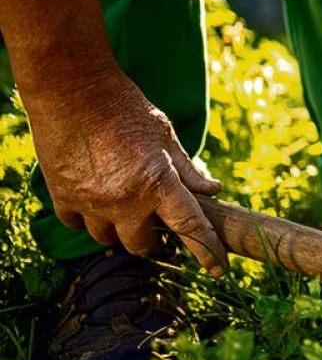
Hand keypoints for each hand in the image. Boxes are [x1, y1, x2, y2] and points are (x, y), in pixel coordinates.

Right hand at [25, 67, 228, 275]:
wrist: (74, 90)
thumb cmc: (126, 108)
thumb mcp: (165, 135)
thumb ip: (188, 170)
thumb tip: (212, 191)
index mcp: (158, 182)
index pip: (190, 227)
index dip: (208, 251)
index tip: (219, 269)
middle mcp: (125, 200)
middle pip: (144, 245)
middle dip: (156, 241)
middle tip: (160, 229)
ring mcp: (91, 202)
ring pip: (109, 239)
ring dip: (122, 230)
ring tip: (127, 210)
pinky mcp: (63, 197)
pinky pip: (78, 225)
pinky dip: (90, 219)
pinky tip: (98, 202)